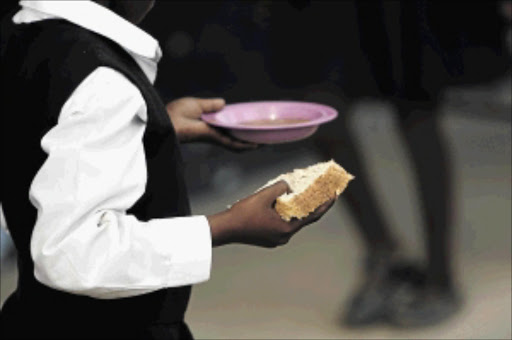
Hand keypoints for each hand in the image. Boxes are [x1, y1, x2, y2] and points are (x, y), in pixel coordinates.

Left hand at [166, 97, 257, 150]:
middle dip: (248, 137)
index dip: (239, 125)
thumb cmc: (176, 113)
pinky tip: (254, 145)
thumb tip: (223, 103)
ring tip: (264, 142)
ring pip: (236, 142)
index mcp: (209, 123)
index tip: (250, 123)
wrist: (168, 120)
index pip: (228, 125)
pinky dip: (243, 145)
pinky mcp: (214, 138)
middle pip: (234, 136)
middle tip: (262, 135)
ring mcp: (214, 136)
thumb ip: (211, 104)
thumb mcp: (197, 104)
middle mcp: (214, 131)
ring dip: (249, 143)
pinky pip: (231, 143)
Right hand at [208, 181, 334, 247]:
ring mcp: (276, 239)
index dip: (326, 204)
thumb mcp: (263, 195)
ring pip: (292, 220)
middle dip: (312, 204)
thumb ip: (280, 188)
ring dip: (297, 208)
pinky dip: (287, 213)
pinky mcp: (269, 238)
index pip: (313, 216)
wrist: (225, 229)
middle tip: (321, 191)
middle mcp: (285, 236)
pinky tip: (284, 202)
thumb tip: (289, 185)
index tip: (335, 194)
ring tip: (302, 193)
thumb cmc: (243, 213)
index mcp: (287, 229)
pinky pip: (283, 223)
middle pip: (303, 218)